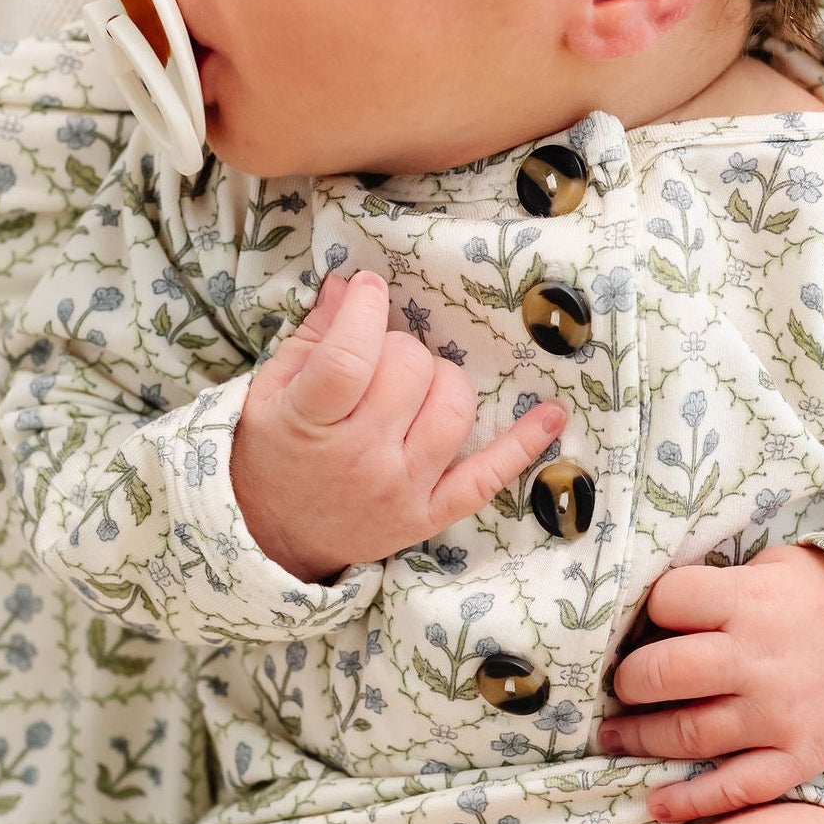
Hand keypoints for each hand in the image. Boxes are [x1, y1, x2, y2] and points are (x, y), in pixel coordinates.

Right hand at [232, 271, 565, 582]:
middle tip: (380, 358)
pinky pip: (485, 478)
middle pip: (409, 371)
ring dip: (442, 380)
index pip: (350, 357)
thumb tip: (351, 284)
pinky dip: (522, 446)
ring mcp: (400, 489)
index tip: (371, 290)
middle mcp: (359, 458)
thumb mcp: (271, 390)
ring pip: (452, 409)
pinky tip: (551, 413)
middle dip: (400, 346)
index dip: (367, 311)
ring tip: (417, 385)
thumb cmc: (273, 451)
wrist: (273, 539)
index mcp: (309, 422)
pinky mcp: (429, 515)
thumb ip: (314, 335)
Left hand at [596, 545, 823, 822]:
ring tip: (615, 735)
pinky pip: (735, 788)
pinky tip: (657, 801)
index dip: (651, 608)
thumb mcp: (773, 567)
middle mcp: (756, 661)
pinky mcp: (795, 757)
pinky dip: (691, 800)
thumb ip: (721, 585)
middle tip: (622, 682)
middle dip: (630, 680)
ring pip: (688, 733)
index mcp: (748, 602)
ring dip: (640, 737)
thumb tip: (661, 608)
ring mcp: (775, 715)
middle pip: (665, 673)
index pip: (668, 601)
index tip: (649, 619)